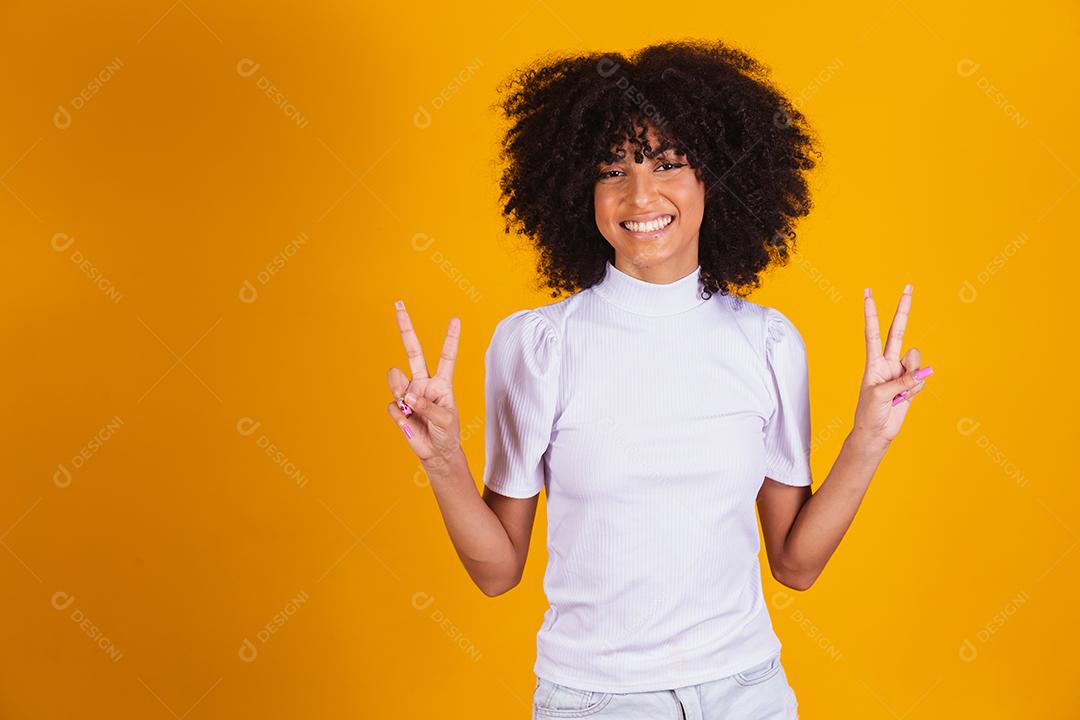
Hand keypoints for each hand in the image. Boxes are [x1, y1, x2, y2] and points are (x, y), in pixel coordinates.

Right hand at [386, 299, 462, 468]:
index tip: (455, 319)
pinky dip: (401, 416)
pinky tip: (409, 423)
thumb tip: (408, 396)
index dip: (450, 338)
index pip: (446, 356)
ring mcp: (409, 394)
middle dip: (406, 328)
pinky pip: (393, 405)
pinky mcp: (398, 407)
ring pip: (396, 380)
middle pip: (413, 351)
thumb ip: (428, 407)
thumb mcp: (445, 421)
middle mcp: (423, 383)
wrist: (436, 453)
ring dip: (400, 392)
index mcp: (442, 383)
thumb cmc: (447, 434)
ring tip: (411, 408)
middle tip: (398, 305)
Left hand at [852, 285, 933, 447]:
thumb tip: (920, 372)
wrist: (877, 432)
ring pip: (916, 360)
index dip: (871, 313)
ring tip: (900, 392)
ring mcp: (902, 371)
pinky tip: (905, 398)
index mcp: (873, 362)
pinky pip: (922, 380)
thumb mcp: (879, 395)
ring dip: (912, 376)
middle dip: (903, 309)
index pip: (873, 332)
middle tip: (908, 286)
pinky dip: (916, 390)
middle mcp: (888, 362)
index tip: (868, 293)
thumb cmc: (869, 413)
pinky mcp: (913, 383)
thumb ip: (900, 381)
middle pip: (898, 331)